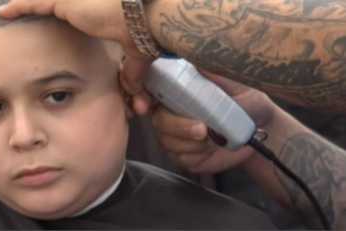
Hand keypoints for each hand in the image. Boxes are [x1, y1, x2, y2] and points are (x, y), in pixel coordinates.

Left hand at [0, 0, 154, 113]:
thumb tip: (132, 91)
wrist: (143, 18)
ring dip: (24, 5)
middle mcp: (82, 2)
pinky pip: (32, 3)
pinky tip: (2, 13)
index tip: (58, 21)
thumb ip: (129, 72)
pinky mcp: (64, 0)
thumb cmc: (142, 32)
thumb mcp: (135, 56)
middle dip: (37, 6)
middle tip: (16, 13)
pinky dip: (17, 7)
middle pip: (53, 4)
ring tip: (6, 12)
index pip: (72, 12)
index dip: (62, 14)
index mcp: (96, 12)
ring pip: (40, 1)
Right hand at [152, 69, 276, 172]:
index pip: (152, 90)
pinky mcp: (185, 155)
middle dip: (176, 125)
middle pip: (157, 118)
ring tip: (212, 137)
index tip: (145, 104)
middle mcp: (173, 111)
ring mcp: (178, 135)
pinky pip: (179, 156)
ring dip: (189, 140)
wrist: (263, 130)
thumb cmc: (247, 101)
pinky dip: (195, 153)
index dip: (142, 96)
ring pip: (167, 139)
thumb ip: (214, 72)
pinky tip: (210, 148)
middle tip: (202, 128)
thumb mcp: (234, 81)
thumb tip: (195, 51)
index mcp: (180, 90)